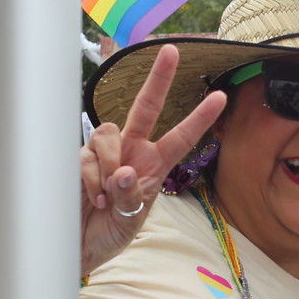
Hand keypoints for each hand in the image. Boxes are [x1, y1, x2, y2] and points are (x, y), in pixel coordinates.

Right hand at [80, 44, 224, 276]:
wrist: (78, 247)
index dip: (199, 119)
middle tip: (171, 50)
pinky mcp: (80, 157)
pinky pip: (87, 155)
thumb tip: (122, 172)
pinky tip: (92, 198)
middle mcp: (132, 152)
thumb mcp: (129, 223)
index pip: (180, 138)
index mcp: (154, 166)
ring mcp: (105, 152)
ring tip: (105, 197)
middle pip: (146, 107)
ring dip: (108, 166)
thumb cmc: (110, 234)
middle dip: (158, 79)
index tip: (221, 97)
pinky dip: (91, 178)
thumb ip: (129, 199)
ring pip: (109, 133)